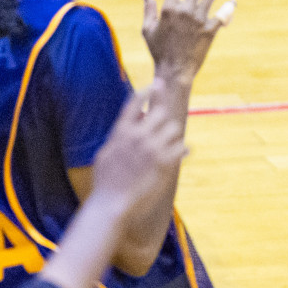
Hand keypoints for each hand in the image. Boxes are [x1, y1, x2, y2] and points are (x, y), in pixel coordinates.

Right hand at [90, 86, 187, 215]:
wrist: (110, 204)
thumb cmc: (105, 181)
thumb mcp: (106, 152)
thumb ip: (120, 133)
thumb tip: (134, 117)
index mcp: (120, 131)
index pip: (136, 100)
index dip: (148, 90)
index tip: (158, 83)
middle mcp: (137, 136)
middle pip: (161, 112)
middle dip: (163, 120)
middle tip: (163, 131)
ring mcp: (151, 148)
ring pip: (174, 128)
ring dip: (173, 136)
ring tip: (168, 147)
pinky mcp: (164, 163)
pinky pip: (182, 147)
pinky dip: (182, 150)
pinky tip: (180, 154)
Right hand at [141, 0, 233, 85]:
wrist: (174, 70)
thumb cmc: (159, 51)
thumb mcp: (148, 29)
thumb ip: (149, 8)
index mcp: (168, 9)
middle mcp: (185, 12)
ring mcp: (199, 20)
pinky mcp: (211, 30)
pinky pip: (223, 15)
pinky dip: (229, 6)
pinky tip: (232, 1)